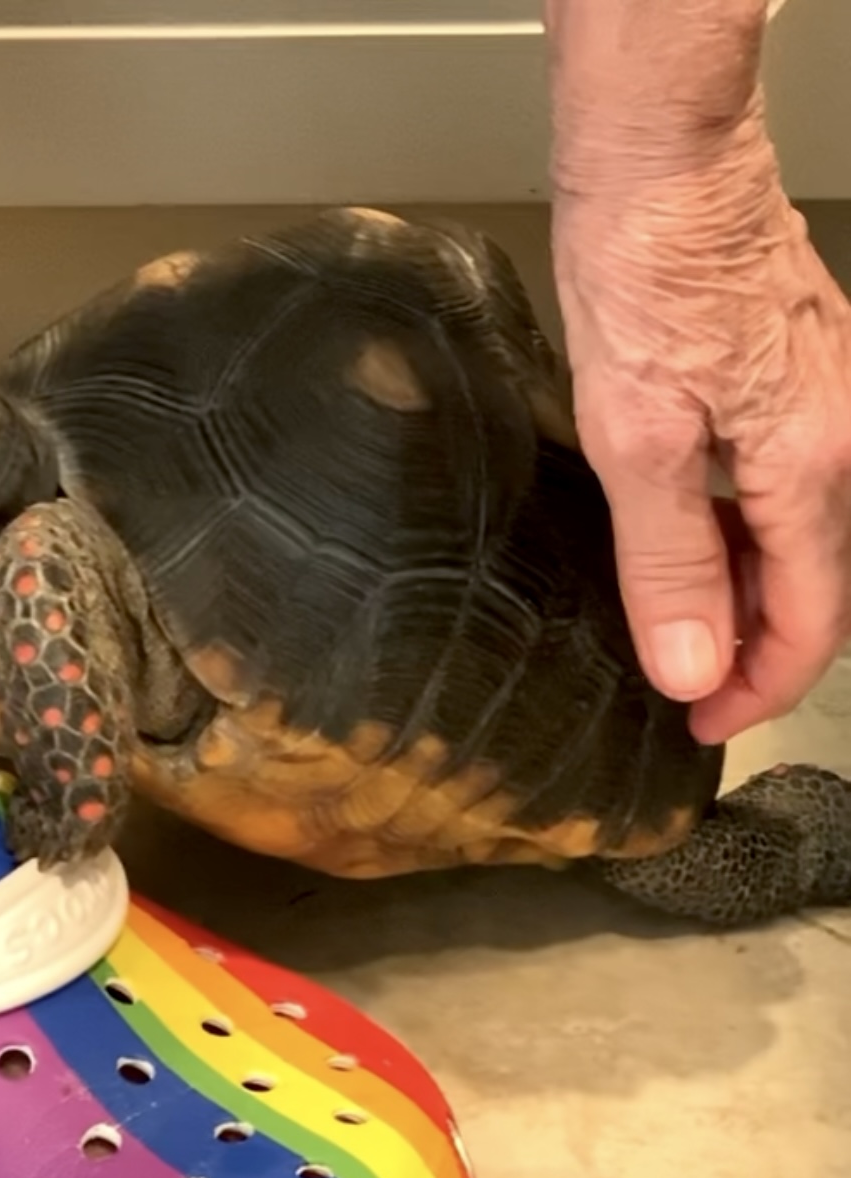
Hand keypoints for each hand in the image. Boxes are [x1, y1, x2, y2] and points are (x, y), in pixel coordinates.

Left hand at [551, 99, 850, 744]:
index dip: (753, 687)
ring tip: (668, 618)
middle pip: (809, 580)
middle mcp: (841, 436)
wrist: (661, 163)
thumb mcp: (636, 437)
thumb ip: (671, 557)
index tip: (699, 725)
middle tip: (675, 681)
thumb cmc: (645, 276)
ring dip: (737, 586)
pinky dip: (734, 527)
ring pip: (793, 532)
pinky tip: (682, 534)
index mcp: (810, 464)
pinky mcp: (793, 373)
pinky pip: (778, 482)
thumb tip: (693, 665)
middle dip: (746, 642)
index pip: (806, 619)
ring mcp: (825, 400)